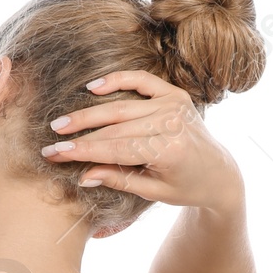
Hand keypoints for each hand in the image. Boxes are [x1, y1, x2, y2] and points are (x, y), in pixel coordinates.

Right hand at [39, 69, 243, 212]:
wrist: (219, 172)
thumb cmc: (186, 187)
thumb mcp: (153, 191)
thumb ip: (119, 180)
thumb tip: (84, 175)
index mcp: (170, 150)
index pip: (116, 149)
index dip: (84, 151)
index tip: (55, 154)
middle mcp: (173, 123)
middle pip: (115, 127)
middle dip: (81, 134)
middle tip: (52, 139)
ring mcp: (175, 105)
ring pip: (121, 107)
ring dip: (89, 113)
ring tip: (62, 121)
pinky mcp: (175, 94)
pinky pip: (141, 81)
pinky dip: (117, 80)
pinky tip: (93, 87)